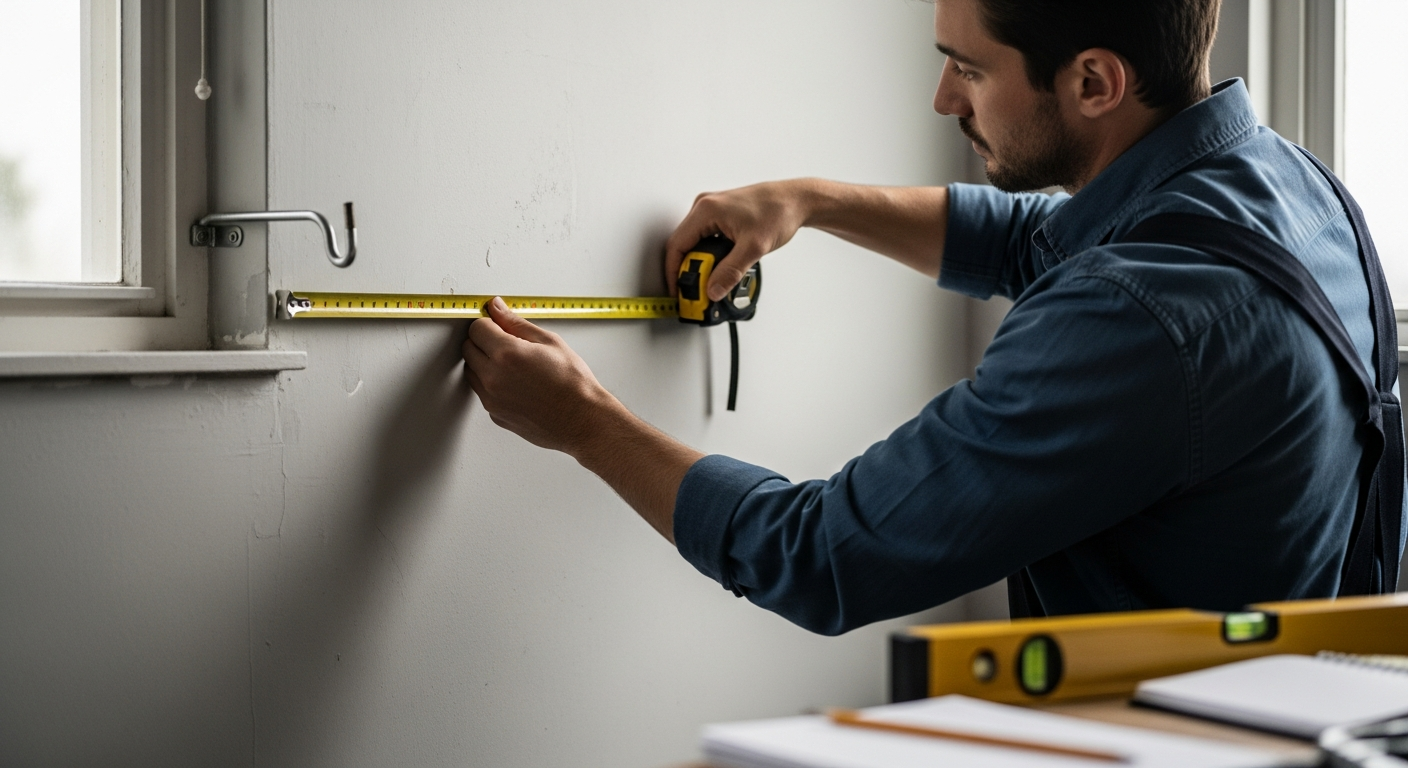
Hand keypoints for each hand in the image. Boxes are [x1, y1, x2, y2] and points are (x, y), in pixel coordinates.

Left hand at [462, 297, 618, 453]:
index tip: (499, 325)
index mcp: (507, 354)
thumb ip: (516, 323)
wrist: (582, 420)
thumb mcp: (550, 342)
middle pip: (468, 348)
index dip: (489, 323)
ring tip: (514, 365)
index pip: (477, 328)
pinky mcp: (494, 414)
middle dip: (484, 341)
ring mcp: (491, 399)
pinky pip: (483, 392)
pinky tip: (516, 383)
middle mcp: (493, 377)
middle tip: (508, 343)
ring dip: (484, 363)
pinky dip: (492, 384)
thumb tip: (497, 308)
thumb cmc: (573, 384)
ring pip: (472, 371)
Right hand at [665, 179, 813, 300]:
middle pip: (684, 245)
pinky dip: (711, 255)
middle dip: (690, 270)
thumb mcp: (754, 247)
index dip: (674, 271)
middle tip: (700, 289)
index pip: (677, 245)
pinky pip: (706, 239)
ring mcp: (713, 210)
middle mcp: (706, 207)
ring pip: (696, 243)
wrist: (797, 200)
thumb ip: (730, 271)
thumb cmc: (779, 211)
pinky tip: (723, 265)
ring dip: (702, 263)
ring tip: (714, 279)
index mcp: (706, 210)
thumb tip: (713, 289)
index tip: (679, 289)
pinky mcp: (722, 215)